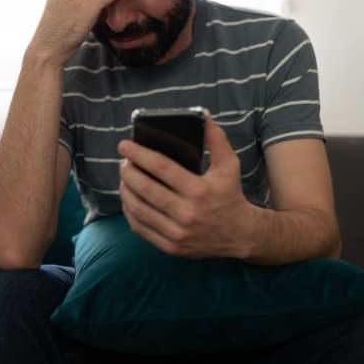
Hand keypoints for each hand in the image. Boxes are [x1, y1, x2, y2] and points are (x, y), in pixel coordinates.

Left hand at [117, 117, 254, 258]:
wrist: (240, 235)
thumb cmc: (230, 195)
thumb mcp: (229, 165)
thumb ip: (216, 140)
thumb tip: (203, 116)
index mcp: (200, 191)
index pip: (162, 167)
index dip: (139, 154)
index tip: (124, 145)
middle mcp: (187, 213)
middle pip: (145, 189)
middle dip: (128, 172)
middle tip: (123, 162)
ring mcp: (177, 233)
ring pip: (138, 209)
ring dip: (125, 191)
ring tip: (124, 178)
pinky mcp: (170, 247)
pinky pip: (140, 227)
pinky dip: (129, 211)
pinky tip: (129, 199)